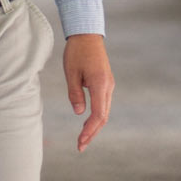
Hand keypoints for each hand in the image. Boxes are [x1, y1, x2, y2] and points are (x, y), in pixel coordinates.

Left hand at [64, 33, 112, 151]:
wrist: (87, 34)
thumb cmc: (77, 51)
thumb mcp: (71, 72)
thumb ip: (75, 93)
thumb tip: (78, 113)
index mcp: (100, 84)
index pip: (98, 115)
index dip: (89, 131)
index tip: (80, 142)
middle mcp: (108, 87)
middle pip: (103, 117)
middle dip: (92, 133)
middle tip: (80, 146)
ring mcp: (109, 85)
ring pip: (104, 111)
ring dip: (94, 126)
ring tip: (83, 138)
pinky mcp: (106, 83)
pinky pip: (103, 103)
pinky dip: (96, 116)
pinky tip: (87, 122)